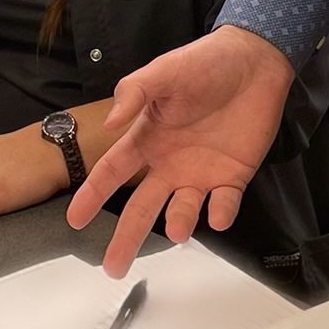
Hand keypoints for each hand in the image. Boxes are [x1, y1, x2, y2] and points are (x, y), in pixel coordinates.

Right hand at [67, 27, 292, 276]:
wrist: (254, 61)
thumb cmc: (205, 63)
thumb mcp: (163, 72)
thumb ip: (133, 93)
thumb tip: (111, 123)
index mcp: (147, 138)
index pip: (112, 172)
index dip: (92, 196)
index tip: (74, 219)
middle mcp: (169, 162)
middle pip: (141, 207)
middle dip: (126, 237)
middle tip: (113, 266)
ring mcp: (200, 172)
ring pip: (182, 210)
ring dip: (178, 223)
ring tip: (176, 230)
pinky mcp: (232, 175)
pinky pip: (224, 203)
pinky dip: (221, 213)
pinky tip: (218, 214)